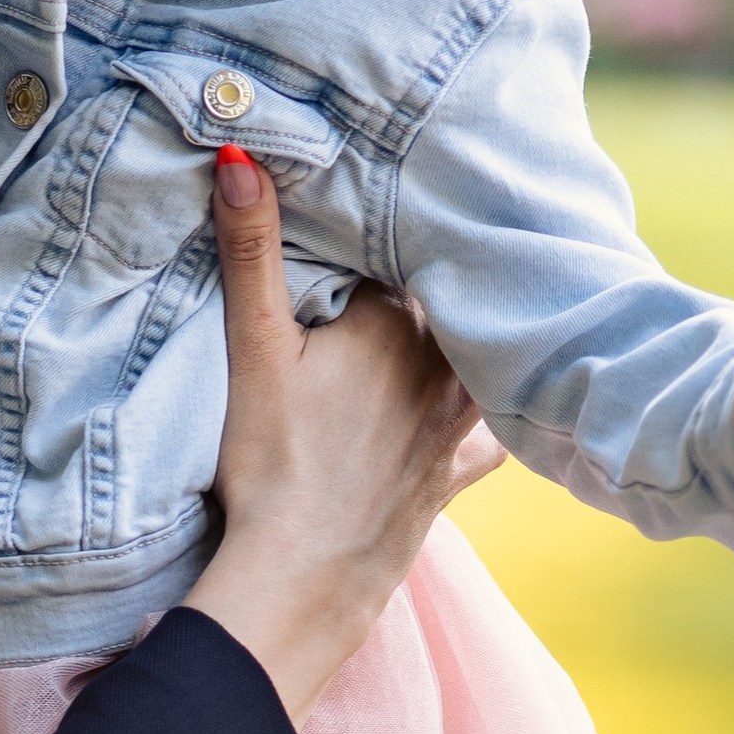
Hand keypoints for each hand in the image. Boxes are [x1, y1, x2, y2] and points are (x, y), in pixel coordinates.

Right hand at [183, 144, 493, 719]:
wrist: (303, 577)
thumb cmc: (271, 462)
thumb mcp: (251, 349)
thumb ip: (251, 251)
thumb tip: (241, 156)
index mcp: (398, 323)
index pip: (398, 254)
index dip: (378, 237)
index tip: (364, 217)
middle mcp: (443, 365)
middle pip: (443, 302)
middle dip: (426, 282)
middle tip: (400, 261)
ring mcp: (457, 423)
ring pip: (477, 358)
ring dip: (466, 337)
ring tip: (447, 319)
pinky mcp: (454, 476)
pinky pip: (490, 437)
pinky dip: (492, 418)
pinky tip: (482, 413)